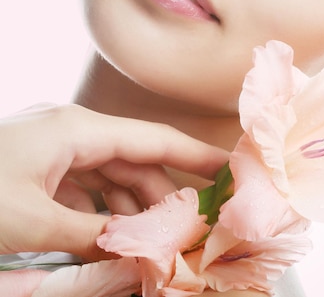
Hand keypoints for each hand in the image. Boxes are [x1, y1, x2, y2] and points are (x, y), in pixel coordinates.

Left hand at [0, 103, 229, 260]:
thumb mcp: (31, 222)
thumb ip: (93, 236)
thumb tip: (139, 253)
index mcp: (77, 130)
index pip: (155, 140)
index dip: (197, 155)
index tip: (231, 169)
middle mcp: (72, 134)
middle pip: (137, 163)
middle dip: (164, 197)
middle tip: (190, 230)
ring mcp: (54, 153)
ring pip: (112, 180)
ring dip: (131, 212)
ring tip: (148, 244)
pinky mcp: (38, 171)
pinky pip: (85, 191)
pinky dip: (101, 215)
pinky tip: (109, 240)